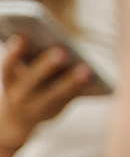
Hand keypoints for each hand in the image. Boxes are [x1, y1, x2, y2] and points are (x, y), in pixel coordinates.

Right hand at [0, 37, 92, 153]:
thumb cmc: (21, 83)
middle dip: (46, 66)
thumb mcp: (18, 73)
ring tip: (86, 69)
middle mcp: (18, 96)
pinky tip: (94, 78)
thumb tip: (54, 41)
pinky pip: (69, 101)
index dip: (14, 53)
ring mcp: (36, 107)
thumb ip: (29, 59)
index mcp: (9, 81)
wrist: (18, 119)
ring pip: (54, 95)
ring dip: (71, 82)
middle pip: (31, 81)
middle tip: (61, 52)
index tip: (22, 37)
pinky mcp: (54, 112)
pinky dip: (80, 90)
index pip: (7, 67)